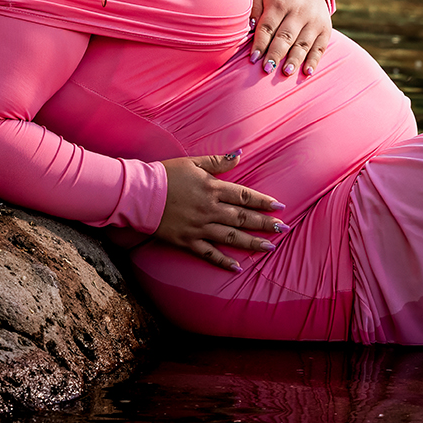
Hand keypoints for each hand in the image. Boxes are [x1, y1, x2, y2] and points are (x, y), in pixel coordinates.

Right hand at [154, 153, 286, 272]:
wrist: (139, 194)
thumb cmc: (166, 174)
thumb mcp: (193, 162)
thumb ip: (218, 161)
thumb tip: (240, 154)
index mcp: (212, 188)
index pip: (244, 196)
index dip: (263, 201)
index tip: (279, 207)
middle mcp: (209, 209)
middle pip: (242, 217)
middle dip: (265, 223)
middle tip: (283, 229)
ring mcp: (199, 227)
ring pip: (231, 236)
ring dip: (251, 242)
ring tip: (270, 247)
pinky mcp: (187, 241)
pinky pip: (209, 253)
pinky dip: (223, 261)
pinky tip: (237, 268)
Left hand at [250, 0, 332, 75]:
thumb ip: (254, 9)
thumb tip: (248, 29)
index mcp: (280, 3)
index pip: (268, 26)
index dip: (260, 43)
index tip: (253, 58)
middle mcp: (299, 12)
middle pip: (285, 36)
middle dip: (276, 54)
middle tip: (267, 69)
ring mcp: (314, 21)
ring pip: (303, 43)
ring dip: (294, 59)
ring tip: (286, 72)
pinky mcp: (325, 29)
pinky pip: (320, 47)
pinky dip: (314, 61)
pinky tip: (307, 72)